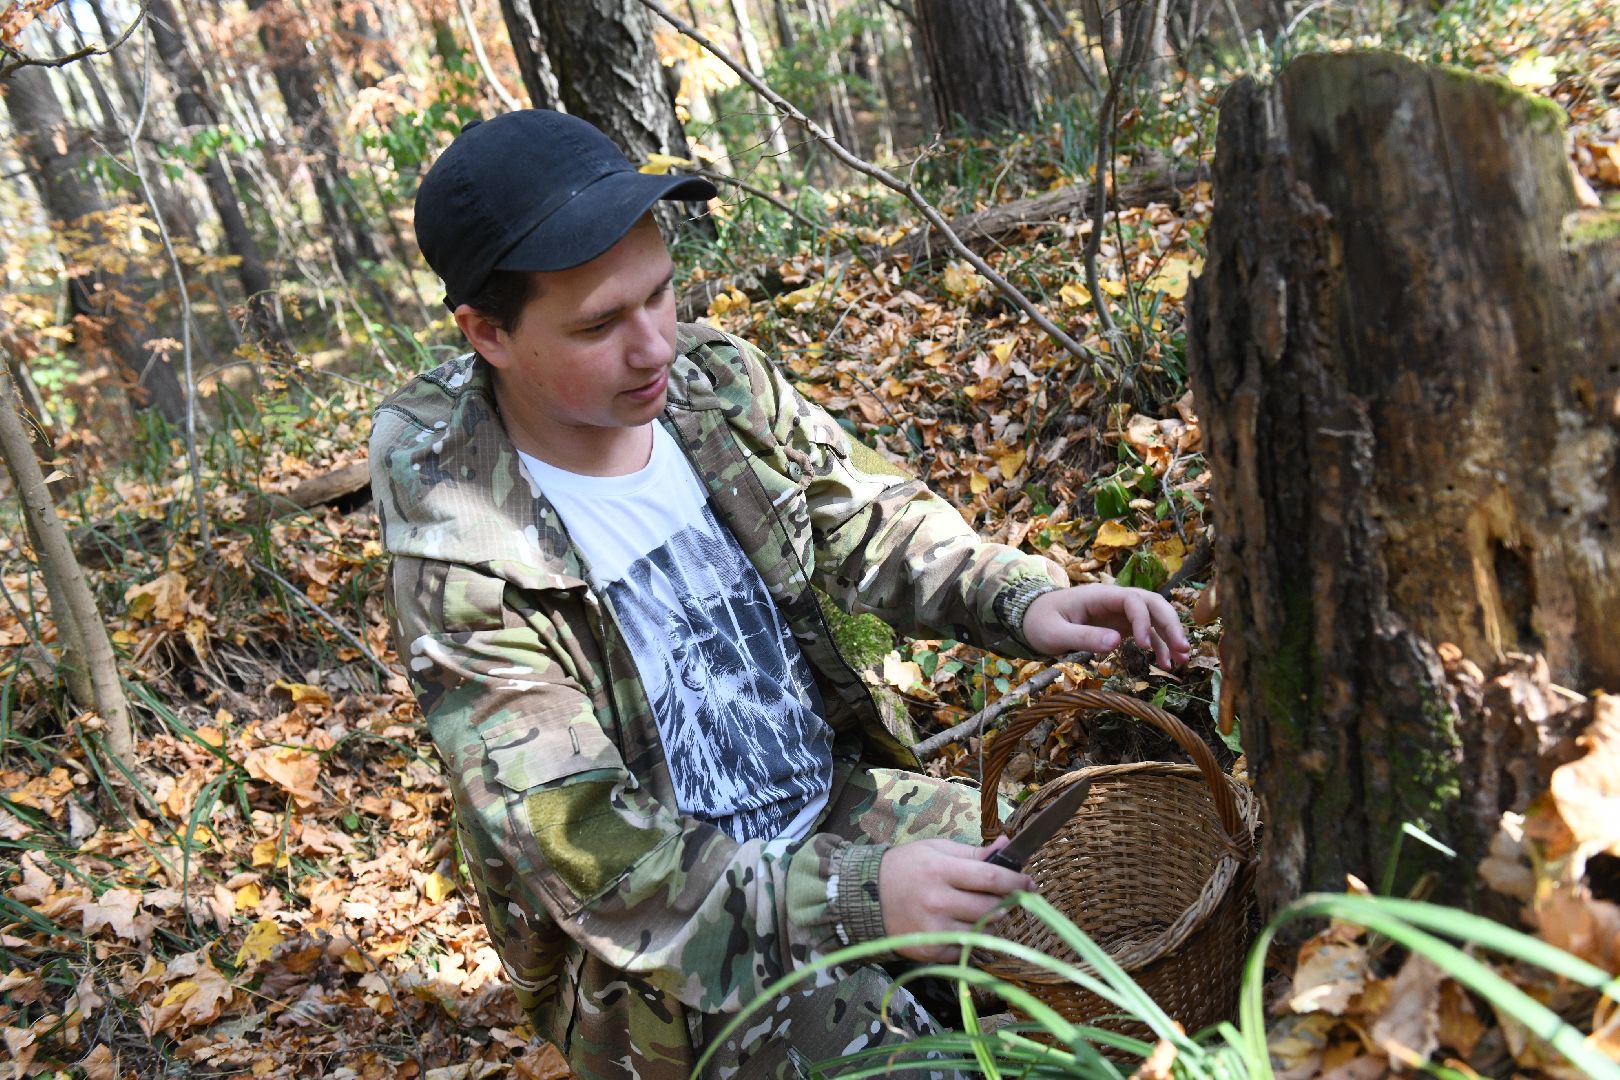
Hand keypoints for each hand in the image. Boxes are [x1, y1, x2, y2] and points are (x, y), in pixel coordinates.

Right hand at [878, 837, 1031, 961]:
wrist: (866, 897)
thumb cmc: (905, 867)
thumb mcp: (936, 849)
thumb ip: (973, 852)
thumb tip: (1006, 846)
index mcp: (941, 870)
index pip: (990, 877)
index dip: (1015, 881)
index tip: (1030, 883)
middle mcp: (938, 901)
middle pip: (991, 907)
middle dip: (1006, 903)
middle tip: (1007, 898)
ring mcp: (934, 929)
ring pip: (983, 930)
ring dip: (991, 921)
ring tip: (980, 910)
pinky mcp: (931, 950)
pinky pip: (966, 948)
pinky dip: (972, 938)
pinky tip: (962, 925)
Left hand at [1022, 584, 1190, 667]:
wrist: (1031, 619)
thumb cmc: (1039, 623)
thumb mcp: (1054, 633)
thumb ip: (1083, 636)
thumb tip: (1116, 642)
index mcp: (1099, 596)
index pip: (1132, 600)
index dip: (1143, 620)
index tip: (1143, 646)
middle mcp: (1114, 600)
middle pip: (1152, 603)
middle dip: (1169, 624)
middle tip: (1183, 649)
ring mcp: (1119, 612)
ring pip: (1154, 617)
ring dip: (1169, 636)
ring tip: (1181, 661)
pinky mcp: (1120, 625)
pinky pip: (1146, 632)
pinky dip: (1158, 646)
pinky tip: (1166, 664)